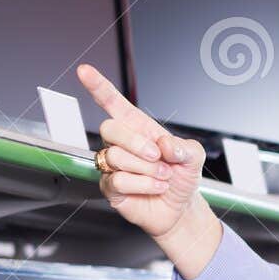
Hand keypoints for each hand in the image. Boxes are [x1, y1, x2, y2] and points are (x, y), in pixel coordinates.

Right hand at [76, 64, 220, 274]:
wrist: (181, 209)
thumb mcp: (194, 156)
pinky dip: (143, 185)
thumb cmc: (182, 178)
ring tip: (162, 177)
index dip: (98, 86)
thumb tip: (165, 145)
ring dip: (146, 170)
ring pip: (116, 157)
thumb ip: (185, 146)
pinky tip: (155, 187)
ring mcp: (113, 166)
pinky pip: (118, 180)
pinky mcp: (110, 188)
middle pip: (109, 128)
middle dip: (137, 143)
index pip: (113, 103)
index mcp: (138, 127)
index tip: (84, 70)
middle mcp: (122, 144)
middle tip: (158, 157)